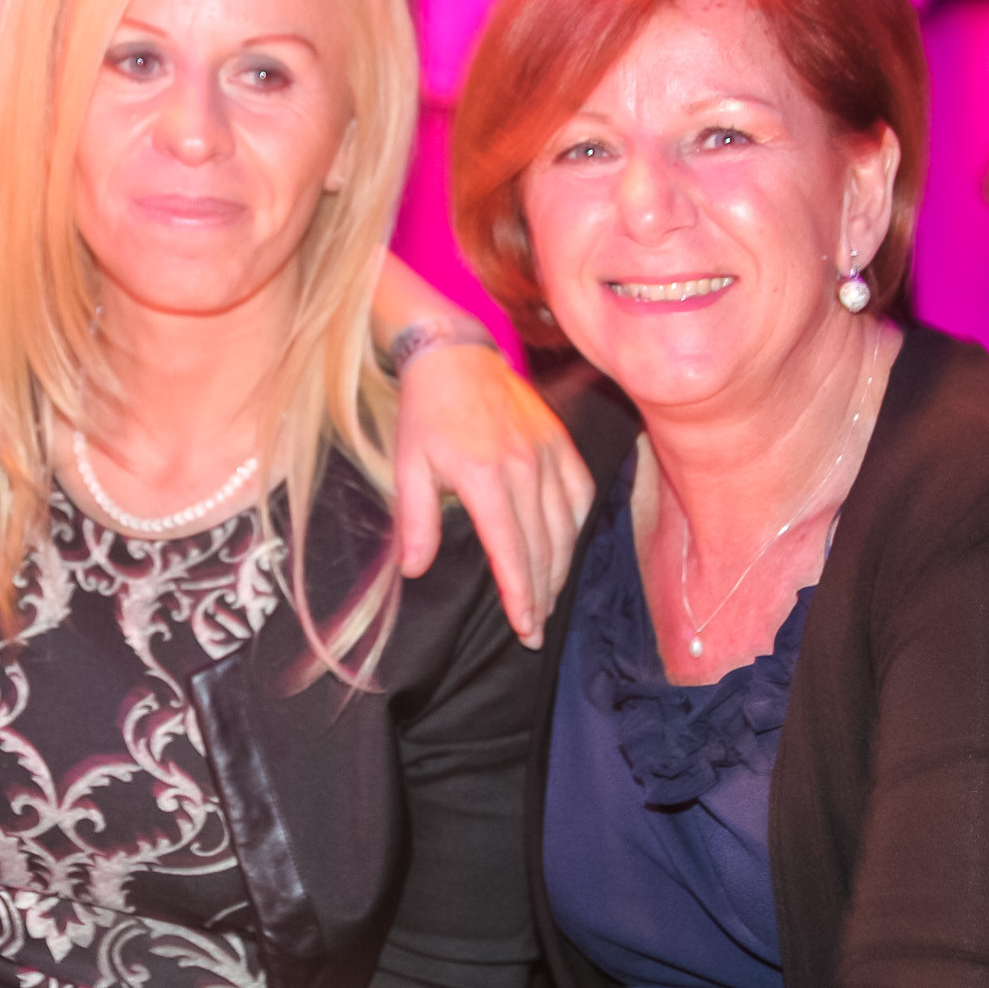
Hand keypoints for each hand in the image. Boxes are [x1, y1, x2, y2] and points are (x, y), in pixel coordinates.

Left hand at [393, 343, 593, 647]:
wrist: (454, 355)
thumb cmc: (426, 413)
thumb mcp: (408, 466)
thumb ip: (415, 521)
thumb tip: (415, 571)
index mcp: (484, 477)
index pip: (511, 551)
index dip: (520, 595)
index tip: (525, 628)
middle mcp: (523, 468)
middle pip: (542, 547)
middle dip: (542, 595)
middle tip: (535, 632)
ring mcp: (547, 454)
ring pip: (566, 527)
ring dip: (560, 569)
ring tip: (549, 601)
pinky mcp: (560, 442)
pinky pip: (580, 494)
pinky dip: (577, 528)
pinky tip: (567, 550)